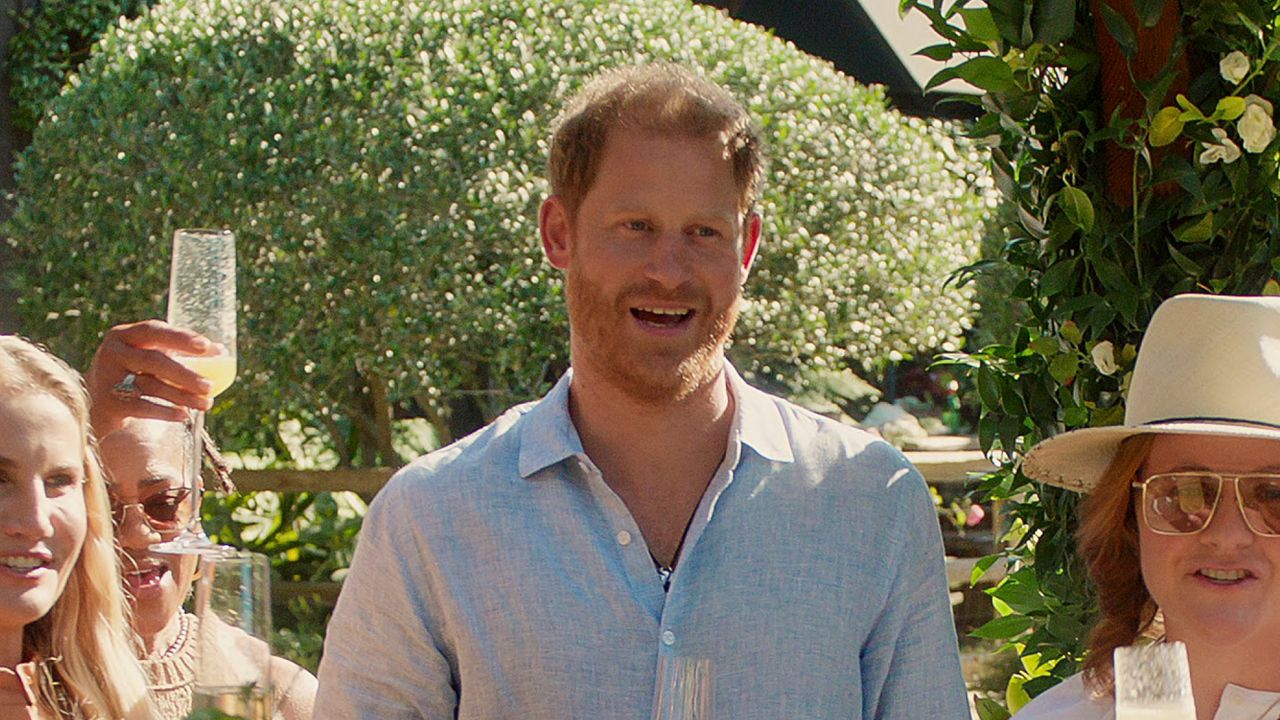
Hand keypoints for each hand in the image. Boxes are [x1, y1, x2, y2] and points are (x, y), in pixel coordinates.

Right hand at [86, 320, 217, 435]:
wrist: (96, 401)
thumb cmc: (134, 372)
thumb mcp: (149, 356)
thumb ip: (178, 352)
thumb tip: (221, 352)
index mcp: (124, 335)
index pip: (153, 331)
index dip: (180, 337)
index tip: (206, 346)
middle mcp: (112, 353)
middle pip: (153, 361)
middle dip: (185, 374)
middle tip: (209, 386)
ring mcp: (107, 378)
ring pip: (150, 386)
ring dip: (181, 396)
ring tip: (205, 404)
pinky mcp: (108, 403)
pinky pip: (141, 407)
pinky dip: (165, 412)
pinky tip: (183, 415)